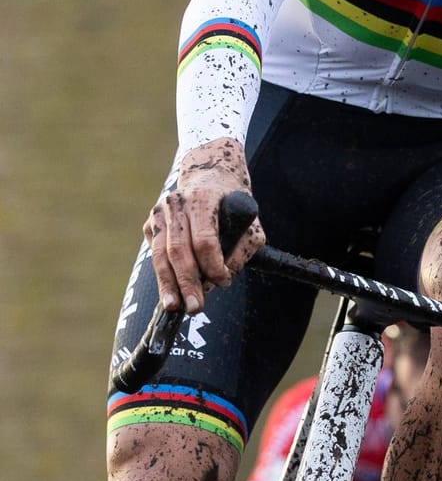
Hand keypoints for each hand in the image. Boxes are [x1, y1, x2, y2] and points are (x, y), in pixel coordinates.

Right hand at [144, 139, 263, 314]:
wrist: (209, 173)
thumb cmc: (234, 201)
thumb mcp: (250, 218)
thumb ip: (243, 247)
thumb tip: (223, 277)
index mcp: (203, 198)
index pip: (204, 239)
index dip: (213, 264)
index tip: (223, 281)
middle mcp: (176, 203)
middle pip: (178, 250)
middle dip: (187, 282)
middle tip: (195, 307)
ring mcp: (159, 212)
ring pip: (160, 254)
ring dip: (167, 283)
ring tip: (173, 306)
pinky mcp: (150, 222)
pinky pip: (154, 252)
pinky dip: (163, 273)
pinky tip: (170, 290)